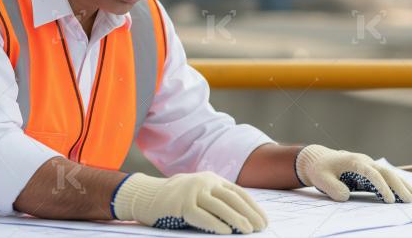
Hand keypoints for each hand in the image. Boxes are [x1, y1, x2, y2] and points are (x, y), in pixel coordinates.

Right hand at [111, 171, 267, 233]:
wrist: (147, 196)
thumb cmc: (178, 200)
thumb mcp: (200, 194)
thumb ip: (218, 201)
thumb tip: (244, 218)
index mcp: (212, 179)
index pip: (238, 193)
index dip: (253, 207)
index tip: (264, 220)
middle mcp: (204, 182)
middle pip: (232, 198)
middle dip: (249, 214)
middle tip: (260, 227)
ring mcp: (192, 192)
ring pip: (219, 206)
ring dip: (236, 219)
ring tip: (248, 230)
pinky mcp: (181, 204)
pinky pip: (202, 216)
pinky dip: (215, 224)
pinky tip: (226, 232)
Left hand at [294, 145, 411, 202]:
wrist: (318, 159)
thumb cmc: (319, 169)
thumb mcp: (321, 178)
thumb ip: (332, 187)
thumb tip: (346, 196)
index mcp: (353, 161)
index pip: (372, 173)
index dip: (382, 186)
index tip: (390, 200)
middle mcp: (364, 161)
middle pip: (386, 172)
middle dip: (399, 186)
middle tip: (411, 200)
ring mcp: (368, 165)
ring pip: (389, 173)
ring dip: (403, 185)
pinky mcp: (369, 171)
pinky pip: (386, 178)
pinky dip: (397, 185)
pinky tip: (407, 194)